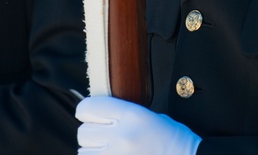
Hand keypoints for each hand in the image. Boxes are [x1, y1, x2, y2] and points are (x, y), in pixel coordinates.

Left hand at [77, 96, 200, 154]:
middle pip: (83, 132)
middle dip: (91, 133)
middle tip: (103, 135)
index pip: (89, 107)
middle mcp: (122, 136)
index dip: (86, 110)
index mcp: (132, 115)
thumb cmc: (174, 140)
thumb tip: (99, 115)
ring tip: (111, 150)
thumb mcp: (152, 117)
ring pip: (84, 151)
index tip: (88, 114)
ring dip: (93, 151)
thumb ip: (124, 115)